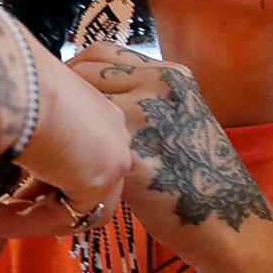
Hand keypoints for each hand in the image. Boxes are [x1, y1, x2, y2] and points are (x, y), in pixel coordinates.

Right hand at [0, 0, 130, 238]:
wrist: (13, 80)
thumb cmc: (6, 83)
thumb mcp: (19, 112)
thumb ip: (27, 137)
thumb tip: (4, 153)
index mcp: (95, 110)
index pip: (77, 159)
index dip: (42, 182)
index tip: (9, 193)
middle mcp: (112, 129)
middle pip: (80, 186)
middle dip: (37, 203)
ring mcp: (114, 152)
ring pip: (74, 205)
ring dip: (27, 218)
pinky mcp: (104, 175)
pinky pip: (65, 215)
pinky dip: (26, 223)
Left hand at [64, 42, 272, 263]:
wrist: (227, 219)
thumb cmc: (203, 176)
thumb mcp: (183, 118)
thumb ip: (145, 98)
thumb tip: (97, 93)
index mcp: (170, 75)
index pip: (103, 53)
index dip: (75, 69)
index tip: (62, 89)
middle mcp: (157, 87)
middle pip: (83, 71)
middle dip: (59, 92)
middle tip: (46, 117)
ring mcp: (143, 120)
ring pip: (76, 105)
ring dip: (57, 120)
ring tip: (49, 141)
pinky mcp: (127, 157)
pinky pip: (76, 146)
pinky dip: (59, 156)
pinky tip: (52, 171)